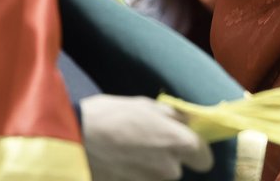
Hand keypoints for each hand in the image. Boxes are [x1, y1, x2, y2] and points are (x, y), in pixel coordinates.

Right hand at [80, 95, 212, 180]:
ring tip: (131, 152)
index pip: (204, 158)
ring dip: (150, 169)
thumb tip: (187, 123)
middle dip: (168, 159)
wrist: (75, 140)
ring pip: (158, 178)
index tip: (189, 146)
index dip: (198, 152)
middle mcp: (167, 168)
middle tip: (149, 144)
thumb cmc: (112, 116)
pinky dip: (133, 175)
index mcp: (178, 142)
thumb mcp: (147, 106)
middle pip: (178, 169)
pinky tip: (120, 162)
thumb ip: (172, 117)